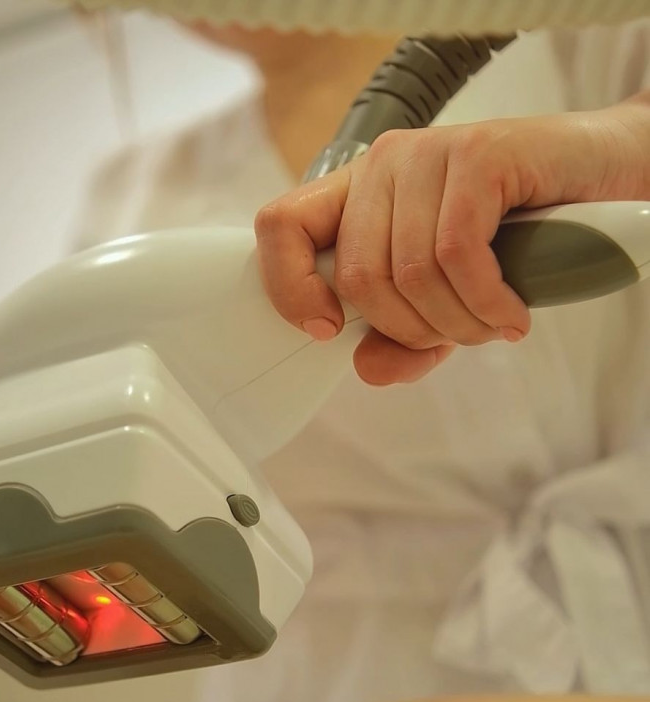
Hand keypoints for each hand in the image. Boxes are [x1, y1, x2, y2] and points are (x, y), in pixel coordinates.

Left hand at [256, 96, 649, 384]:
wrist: (601, 177)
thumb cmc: (516, 239)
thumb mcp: (447, 304)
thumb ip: (404, 339)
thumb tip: (366, 369)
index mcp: (357, 195)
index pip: (279, 227)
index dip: (290, 287)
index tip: (331, 331)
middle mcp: (382, 166)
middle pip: (358, 276)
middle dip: (411, 330)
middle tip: (458, 335)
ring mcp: (427, 154)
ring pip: (410, 271)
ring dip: (457, 323)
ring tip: (492, 326)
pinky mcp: (476, 154)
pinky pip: (454, 254)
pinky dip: (485, 302)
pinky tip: (511, 315)